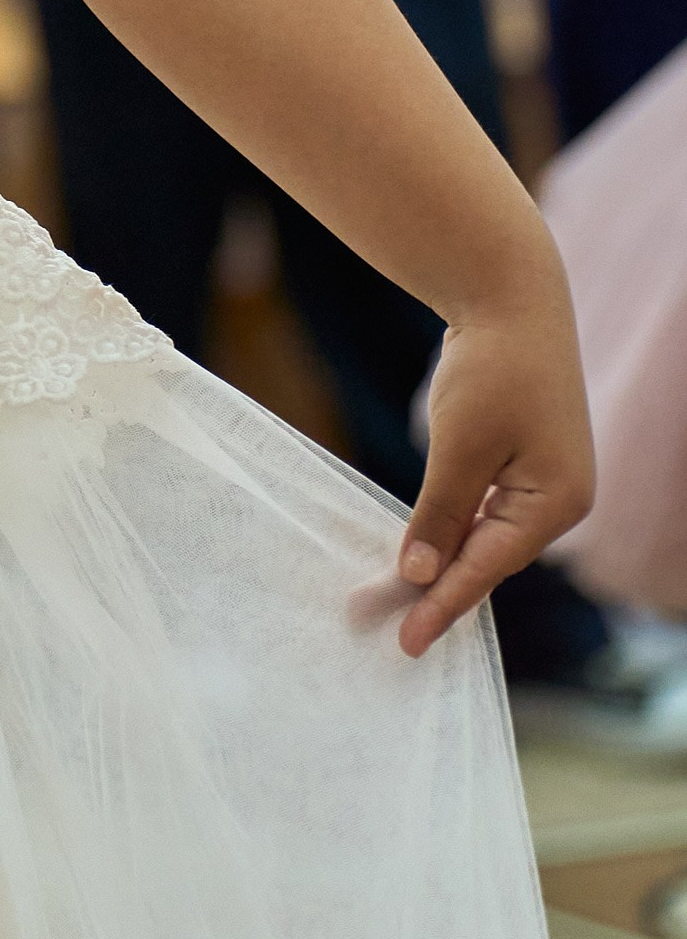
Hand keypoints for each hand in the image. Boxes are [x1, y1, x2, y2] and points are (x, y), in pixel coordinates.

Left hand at [394, 271, 594, 654]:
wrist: (510, 296)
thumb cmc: (492, 368)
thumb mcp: (459, 445)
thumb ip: (439, 513)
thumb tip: (416, 574)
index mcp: (556, 503)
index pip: (488, 567)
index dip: (442, 605)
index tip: (405, 642)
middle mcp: (558, 501)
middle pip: (487, 559)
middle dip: (433, 590)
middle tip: (379, 625)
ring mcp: (544, 483)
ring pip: (482, 538)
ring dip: (437, 562)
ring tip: (386, 599)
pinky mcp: (524, 464)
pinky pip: (483, 514)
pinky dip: (449, 531)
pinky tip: (419, 553)